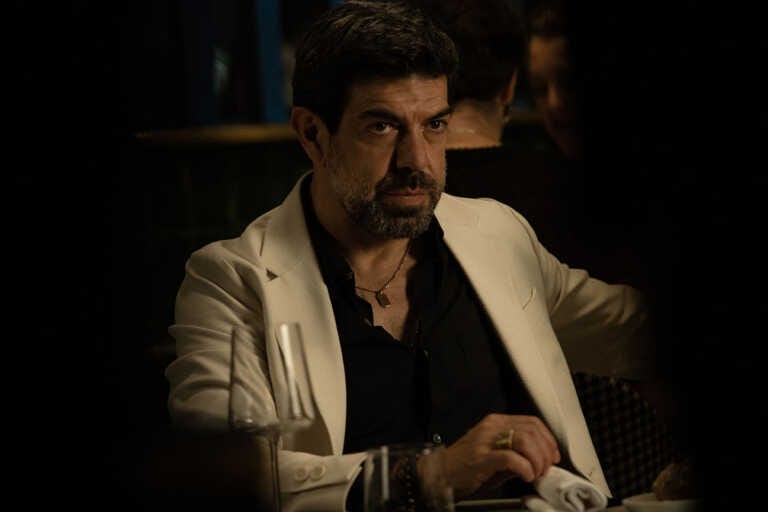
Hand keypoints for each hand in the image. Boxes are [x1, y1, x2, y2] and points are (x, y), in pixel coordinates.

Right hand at [442, 413, 560, 498]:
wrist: (439, 474)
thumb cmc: (465, 466)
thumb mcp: (494, 454)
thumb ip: (516, 453)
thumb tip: (541, 460)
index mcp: (495, 423)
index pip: (532, 422)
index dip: (548, 439)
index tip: (553, 455)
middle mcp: (491, 427)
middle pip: (532, 430)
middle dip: (546, 451)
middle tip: (545, 468)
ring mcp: (485, 441)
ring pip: (525, 440)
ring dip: (538, 460)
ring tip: (536, 472)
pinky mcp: (481, 457)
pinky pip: (511, 457)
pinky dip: (525, 468)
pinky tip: (526, 476)